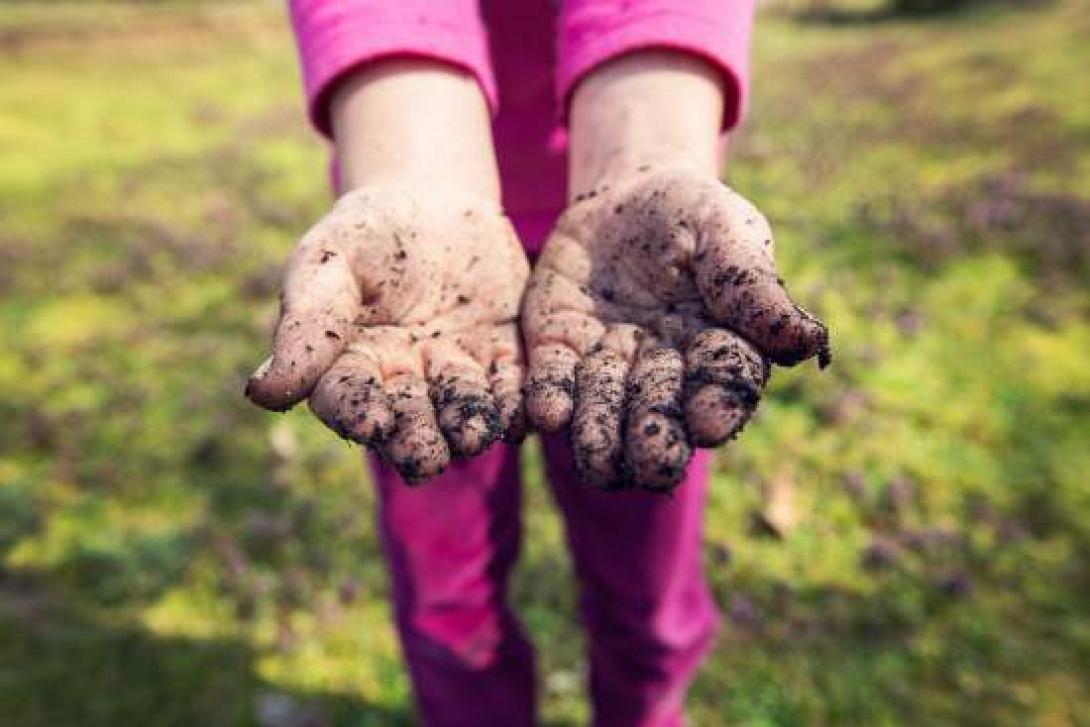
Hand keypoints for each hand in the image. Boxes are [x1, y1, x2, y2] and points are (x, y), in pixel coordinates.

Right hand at [246, 186, 528, 482]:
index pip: (347, 398)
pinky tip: (526, 415)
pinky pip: (515, 386)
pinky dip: (520, 402)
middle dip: (417, 439)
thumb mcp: (329, 264)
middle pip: (409, 419)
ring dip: (469, 425)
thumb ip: (307, 325)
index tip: (369, 423)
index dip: (357, 412)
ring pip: (463, 410)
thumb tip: (262, 395)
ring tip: (473, 435)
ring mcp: (457, 374)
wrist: (435, 204)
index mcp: (351, 366)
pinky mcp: (504, 358)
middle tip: (426, 457)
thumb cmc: (367, 235)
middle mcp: (405, 384)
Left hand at [522, 166, 828, 490]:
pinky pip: (553, 382)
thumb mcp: (727, 232)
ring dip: (601, 438)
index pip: (722, 385)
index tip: (712, 422)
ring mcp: (607, 366)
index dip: (719, 405)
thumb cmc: (694, 216)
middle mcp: (662, 372)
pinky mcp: (558, 350)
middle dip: (658, 441)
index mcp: (716, 349)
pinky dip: (550, 400)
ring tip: (598, 461)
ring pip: (604, 413)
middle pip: (661, 416)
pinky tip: (548, 413)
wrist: (623, 195)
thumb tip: (809, 340)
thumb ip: (754, 285)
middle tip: (656, 463)